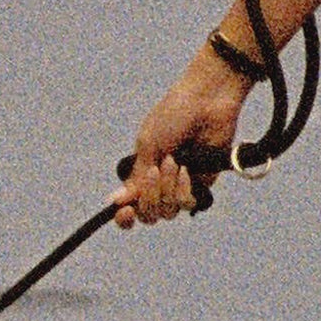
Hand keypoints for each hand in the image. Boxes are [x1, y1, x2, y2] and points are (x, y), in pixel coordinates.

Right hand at [112, 46, 254, 228]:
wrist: (206, 103)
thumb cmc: (173, 116)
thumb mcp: (148, 145)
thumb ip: (135, 177)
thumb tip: (114, 202)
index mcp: (141, 171)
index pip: (129, 206)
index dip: (124, 217)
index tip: (124, 211)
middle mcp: (160, 183)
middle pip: (148, 214)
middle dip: (148, 198)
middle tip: (153, 172)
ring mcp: (181, 185)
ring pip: (167, 211)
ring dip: (166, 189)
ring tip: (173, 162)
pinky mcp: (202, 184)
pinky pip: (188, 204)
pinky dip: (184, 189)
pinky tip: (186, 171)